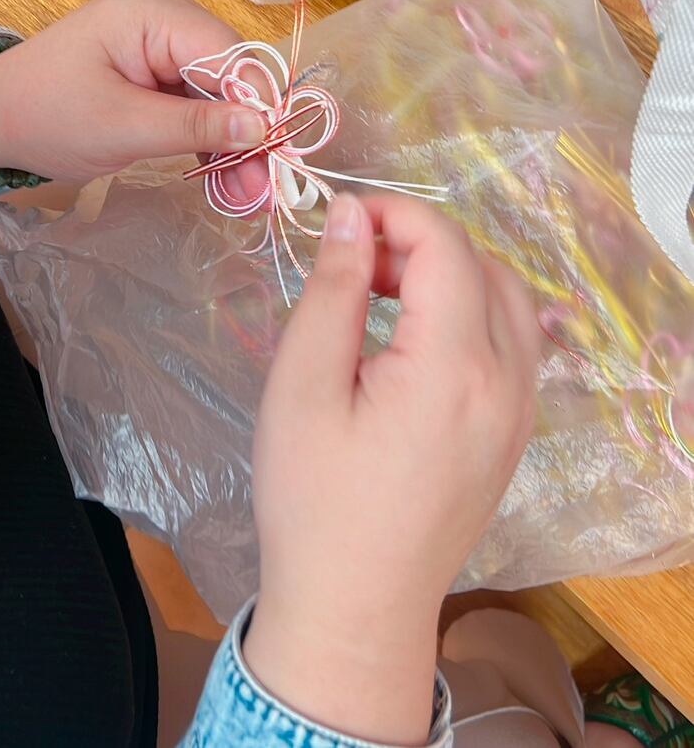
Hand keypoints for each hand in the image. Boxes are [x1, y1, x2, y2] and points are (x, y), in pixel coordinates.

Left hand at [0, 0, 265, 179]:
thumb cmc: (46, 115)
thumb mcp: (122, 126)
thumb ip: (195, 125)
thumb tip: (265, 128)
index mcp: (157, 14)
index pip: (232, 56)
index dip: (262, 106)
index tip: (280, 158)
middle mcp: (171, 20)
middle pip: (235, 77)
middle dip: (253, 134)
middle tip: (266, 192)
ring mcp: (167, 48)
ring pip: (225, 98)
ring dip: (238, 146)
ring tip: (250, 198)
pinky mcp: (162, 76)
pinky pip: (203, 107)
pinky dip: (214, 143)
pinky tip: (230, 180)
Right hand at [244, 194, 539, 745]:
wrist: (354, 608)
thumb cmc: (313, 500)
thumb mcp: (303, 386)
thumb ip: (334, 290)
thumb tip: (350, 215)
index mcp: (455, 365)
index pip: (446, 245)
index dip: (394, 214)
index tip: (341, 223)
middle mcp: (507, 381)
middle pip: (484, 265)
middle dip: (420, 243)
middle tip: (355, 264)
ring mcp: (520, 411)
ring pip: (509, 300)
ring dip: (452, 275)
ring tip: (385, 297)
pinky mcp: (515, 434)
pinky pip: (514, 344)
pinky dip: (474, 315)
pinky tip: (420, 341)